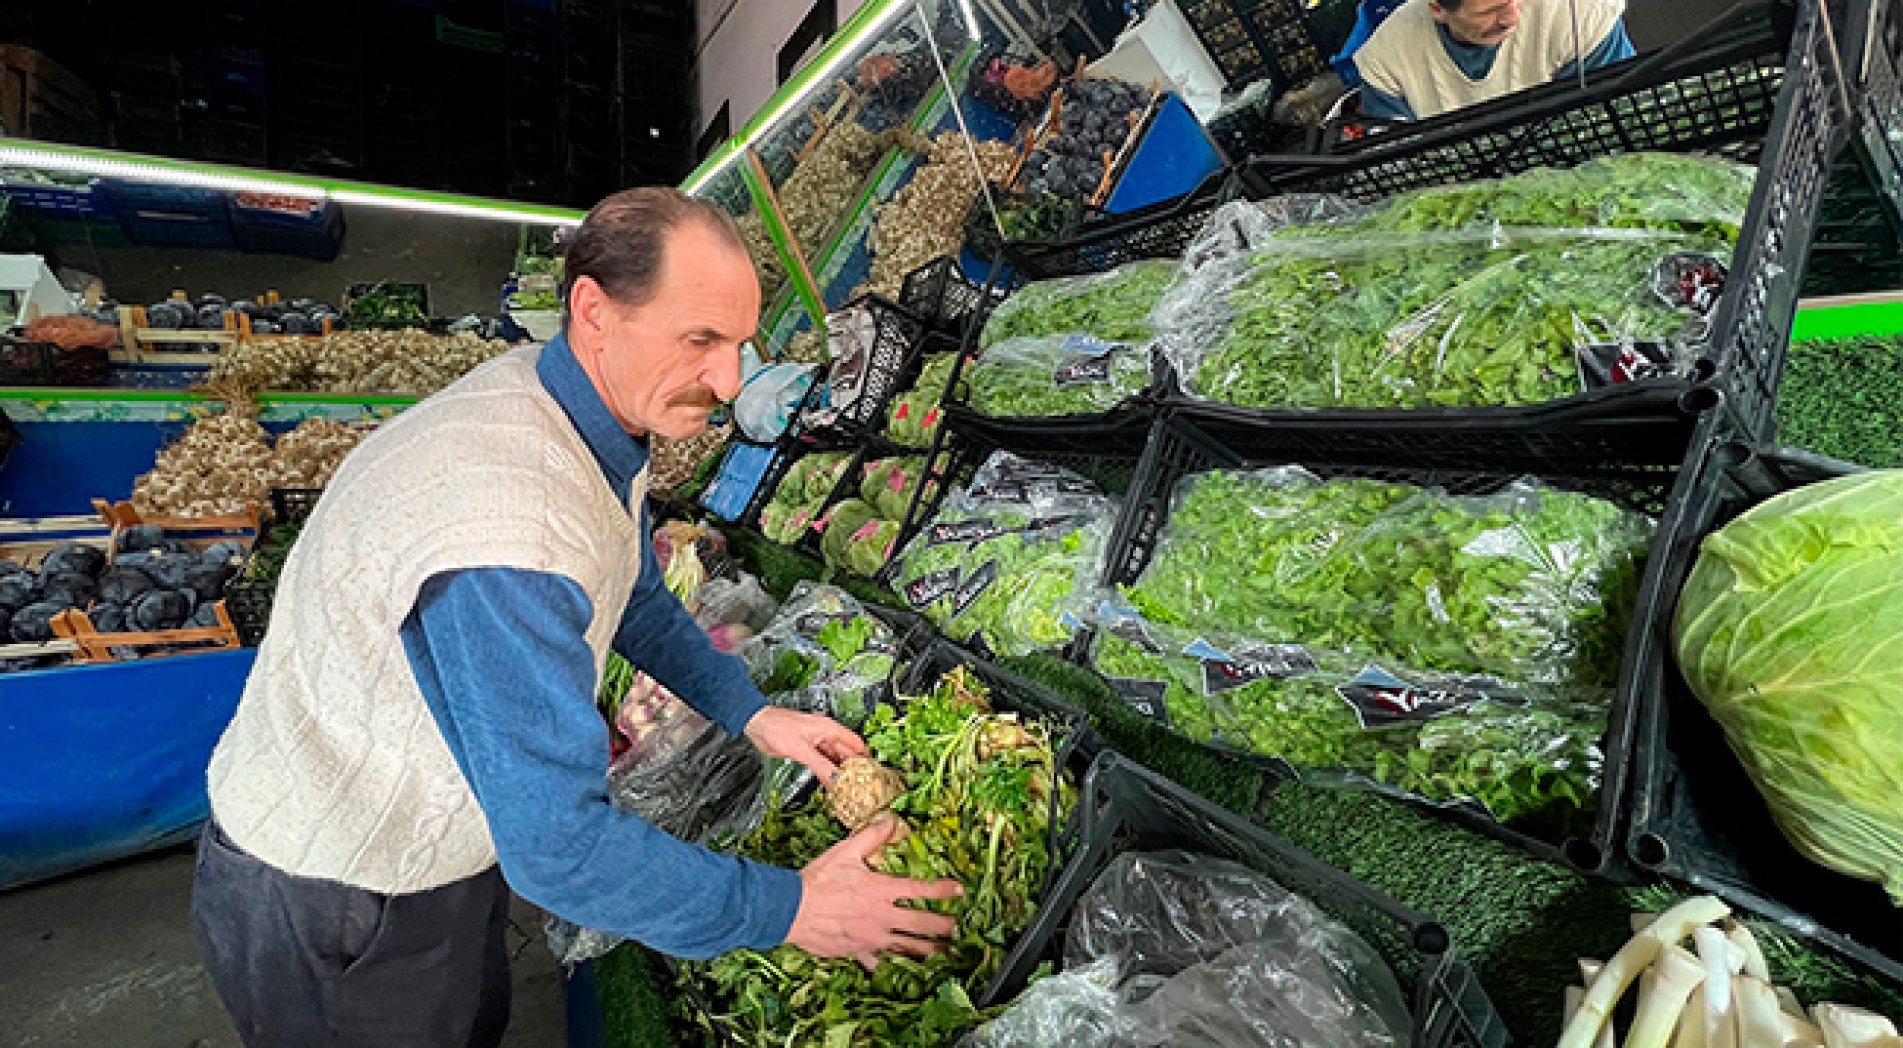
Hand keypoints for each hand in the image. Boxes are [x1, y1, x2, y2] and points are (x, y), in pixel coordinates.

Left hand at [744, 706, 866, 785]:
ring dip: (840, 773)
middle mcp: (825, 735)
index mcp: (829, 729)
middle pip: (846, 753)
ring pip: (834, 760)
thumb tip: (837, 780)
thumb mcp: (801, 749)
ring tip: (848, 788)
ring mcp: (816, 743)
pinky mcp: (806, 750)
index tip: (873, 772)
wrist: (757, 724)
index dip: (865, 756)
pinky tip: (830, 784)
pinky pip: (822, 763)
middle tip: (861, 785)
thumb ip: (821, 766)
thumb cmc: (777, 727)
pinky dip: (827, 773)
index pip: (855, 743)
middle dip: (854, 768)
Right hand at [786, 814, 962, 968]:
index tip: (958, 891)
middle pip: (921, 923)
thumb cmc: (818, 881)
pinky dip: (886, 964)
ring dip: (926, 950)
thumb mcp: (846, 851)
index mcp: (882, 890)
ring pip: (906, 947)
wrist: (792, 909)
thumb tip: (891, 822)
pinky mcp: (857, 950)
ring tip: (941, 953)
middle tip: (956, 928)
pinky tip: (894, 968)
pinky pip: (876, 961)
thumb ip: (872, 837)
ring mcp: (871, 937)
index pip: (920, 891)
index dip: (943, 891)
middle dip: (943, 926)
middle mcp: (882, 916)